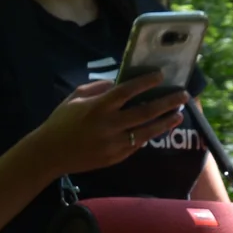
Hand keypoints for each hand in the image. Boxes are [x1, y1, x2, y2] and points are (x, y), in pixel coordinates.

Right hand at [22, 78, 189, 179]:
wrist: (50, 153)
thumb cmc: (61, 121)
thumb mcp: (76, 97)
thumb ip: (99, 88)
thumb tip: (120, 83)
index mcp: (98, 107)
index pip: (128, 91)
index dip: (146, 82)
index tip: (161, 75)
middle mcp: (109, 125)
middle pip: (145, 112)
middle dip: (167, 102)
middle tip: (182, 95)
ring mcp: (113, 144)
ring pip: (147, 132)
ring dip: (165, 122)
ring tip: (178, 114)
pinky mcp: (115, 157)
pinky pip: (137, 144)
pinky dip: (149, 135)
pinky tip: (158, 128)